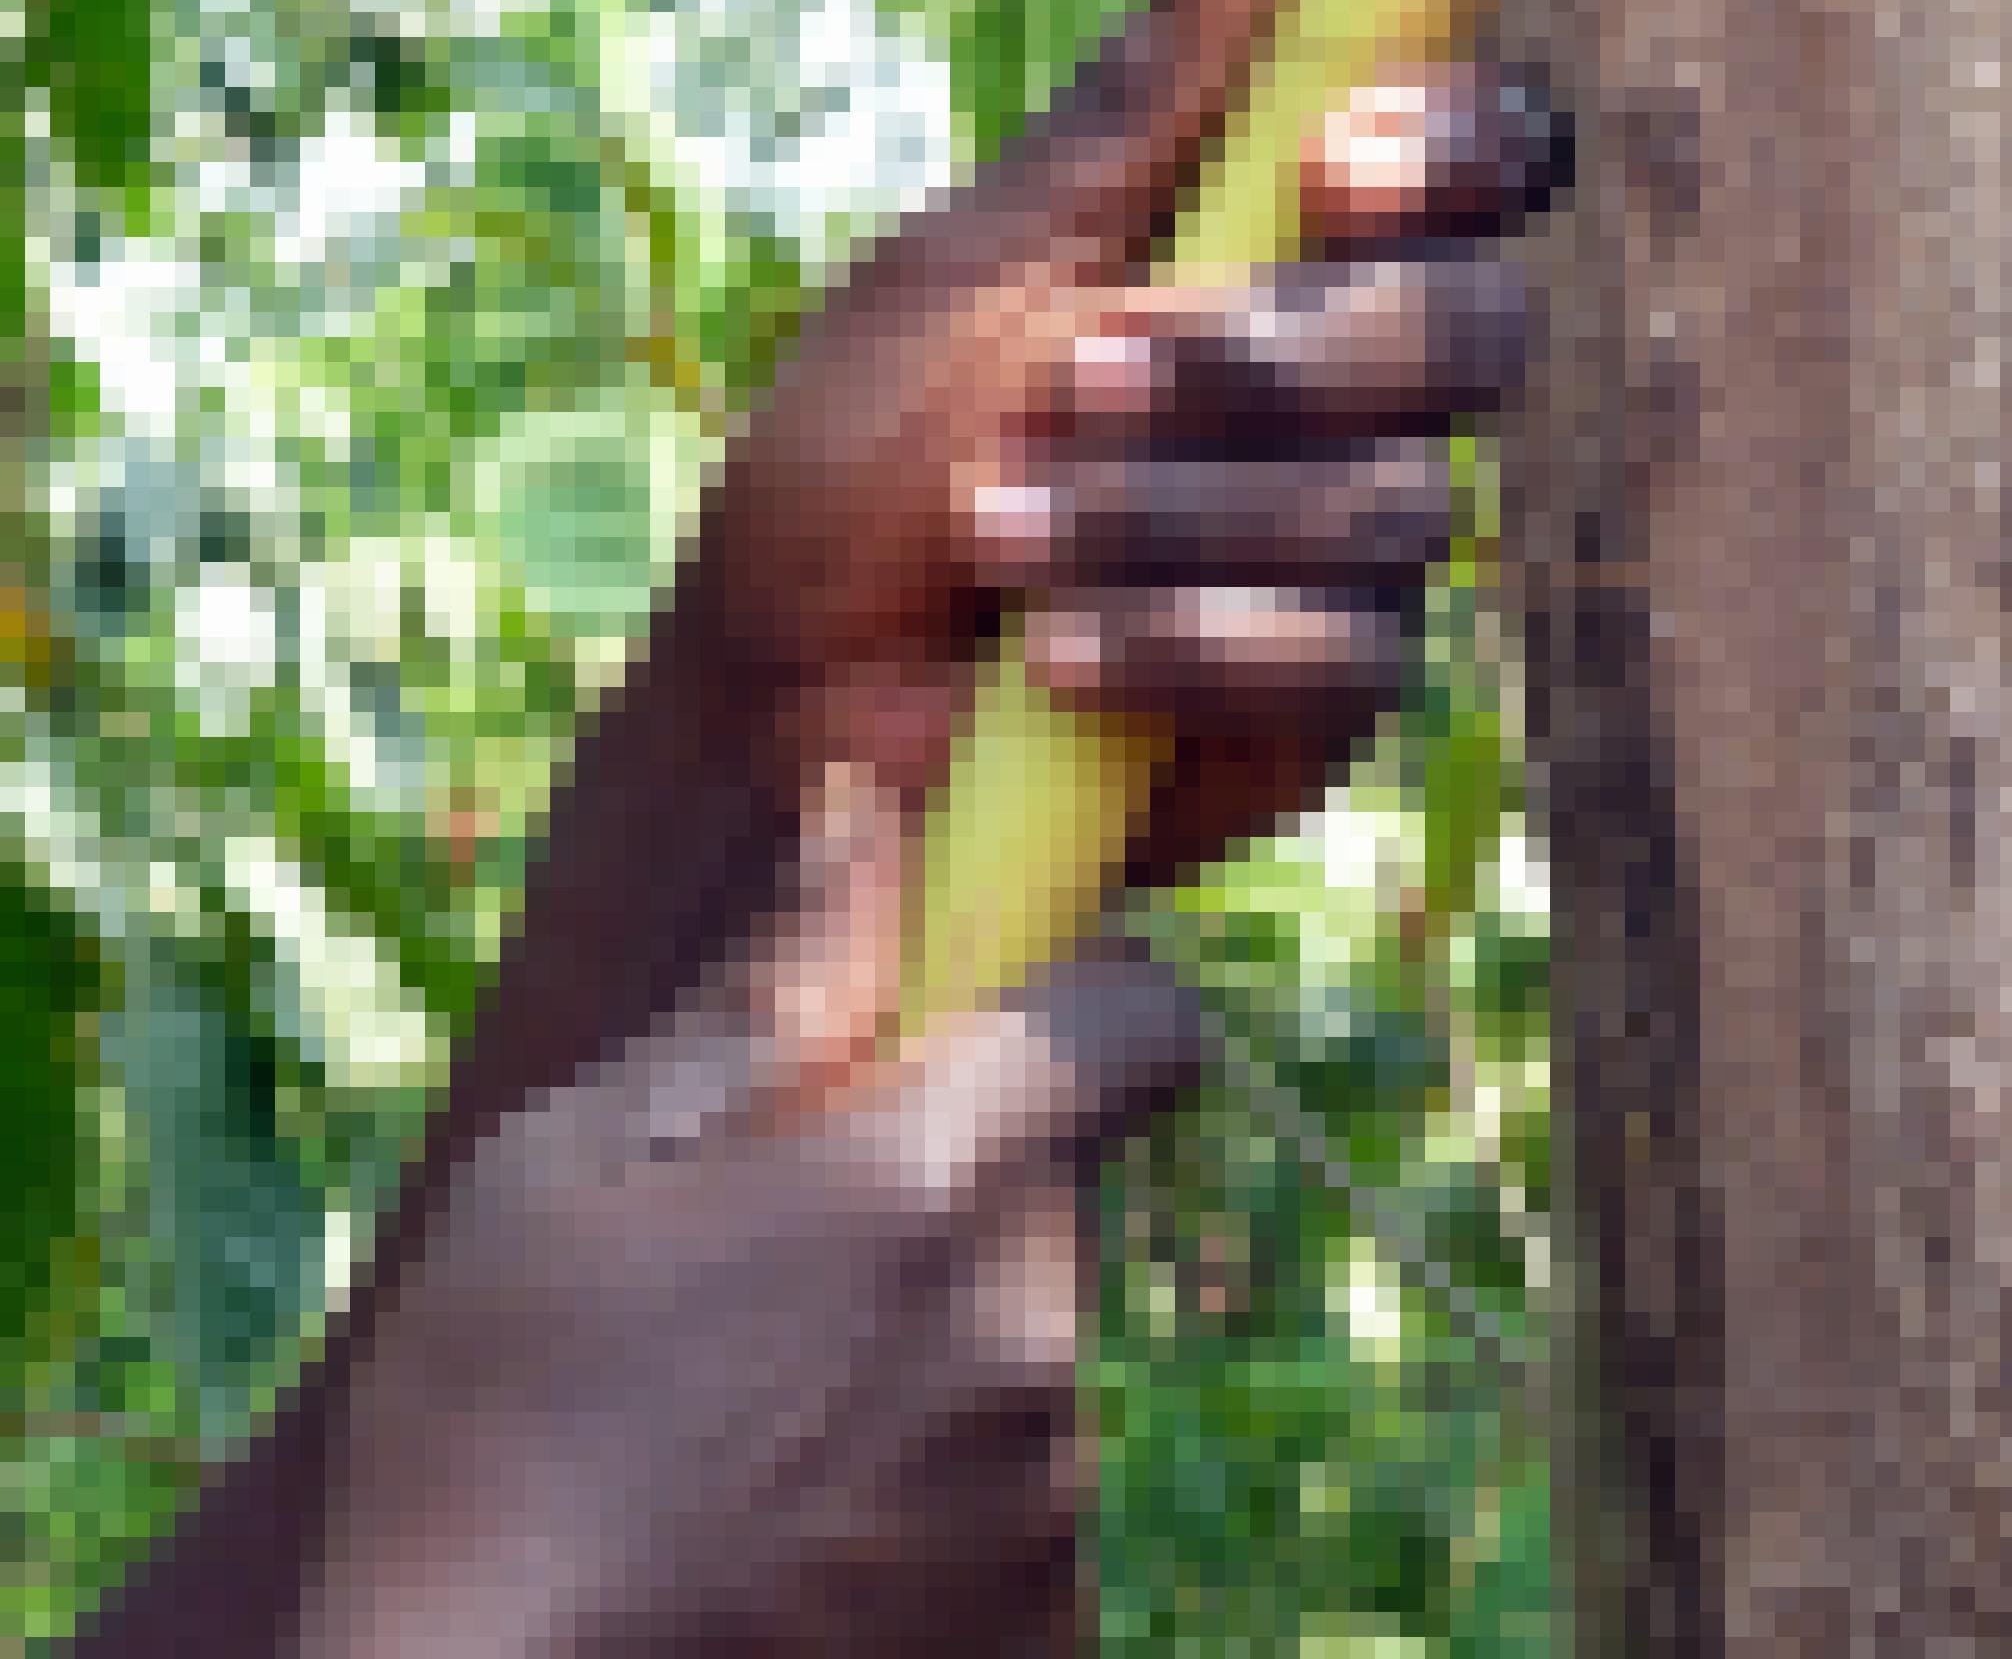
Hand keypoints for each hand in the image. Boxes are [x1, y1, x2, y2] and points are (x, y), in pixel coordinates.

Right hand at [295, 939, 1209, 1658]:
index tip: (982, 1027)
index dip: (1078, 1004)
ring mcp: (1047, 1504)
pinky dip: (935, 1500)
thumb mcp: (572, 1170)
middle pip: (1056, 1193)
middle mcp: (1031, 1334)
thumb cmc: (484, 1440)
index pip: (1144, 1022)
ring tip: (752, 1424)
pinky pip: (1016, 1504)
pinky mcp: (1045, 1634)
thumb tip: (877, 816)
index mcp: (933, 1181)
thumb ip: (768, 990)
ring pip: (1027, 1352)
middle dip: (951, 1191)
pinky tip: (790, 1535)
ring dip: (933, 1352)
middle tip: (779, 1268)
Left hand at [687, 0, 1566, 1031]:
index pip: (1475, 170)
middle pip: (1477, 330)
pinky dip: (1186, 635)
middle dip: (1285, 352)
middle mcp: (1343, 395)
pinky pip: (1346, 654)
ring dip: (1178, 506)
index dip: (1454, 149)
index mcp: (1278, 255)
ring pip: (1397, 500)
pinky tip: (1055, 655)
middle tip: (1091, 372)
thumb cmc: (856, 461)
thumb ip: (1137, 95)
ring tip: (998, 525)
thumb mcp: (978, 256)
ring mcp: (1344, 554)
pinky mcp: (1318, 703)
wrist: (777, 704)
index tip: (1334, 164)